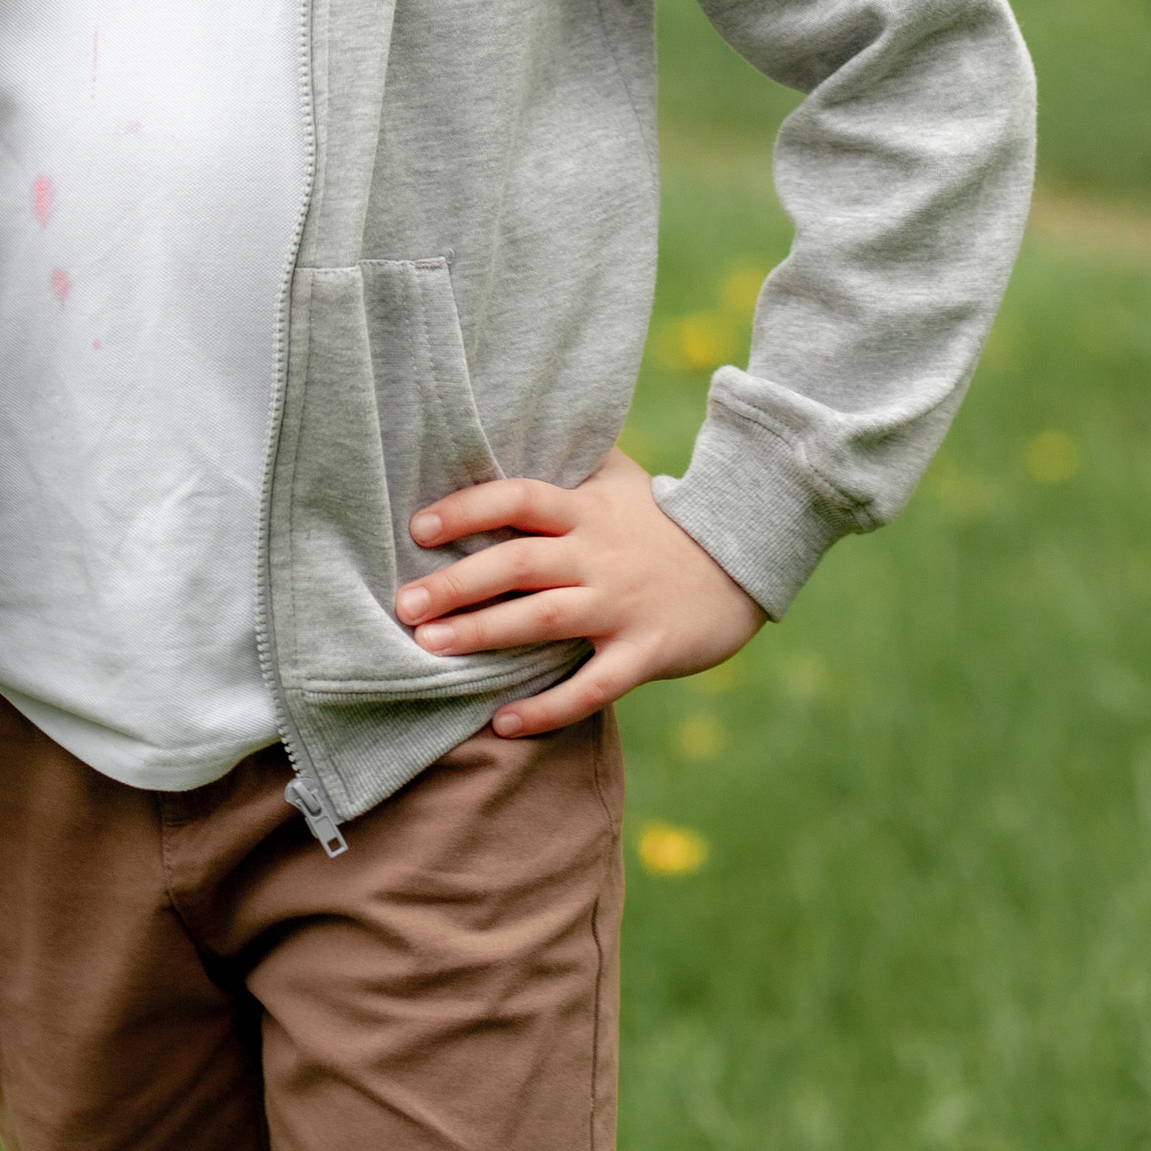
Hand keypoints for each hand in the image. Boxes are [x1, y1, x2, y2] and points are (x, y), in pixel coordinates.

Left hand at [398, 450, 764, 734]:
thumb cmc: (666, 520)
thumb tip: (512, 428)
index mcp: (587, 511)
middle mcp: (598, 555)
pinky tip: (504, 721)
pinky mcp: (646, 651)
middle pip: (519, 563)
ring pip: (546, 619)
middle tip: (404, 604)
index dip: (468, 509)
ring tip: (431, 648)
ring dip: (485, 634)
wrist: (745, 563)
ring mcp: (622, 605)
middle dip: (458, 583)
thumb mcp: (620, 480)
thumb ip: (568, 463)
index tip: (419, 527)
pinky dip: (548, 707)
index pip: (518, 498)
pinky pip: (593, 685)